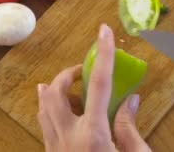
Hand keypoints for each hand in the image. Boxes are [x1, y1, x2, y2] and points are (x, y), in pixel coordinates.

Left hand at [37, 24, 151, 151]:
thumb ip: (129, 129)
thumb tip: (130, 101)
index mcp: (94, 135)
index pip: (99, 85)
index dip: (103, 55)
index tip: (104, 31)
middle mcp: (68, 137)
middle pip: (56, 91)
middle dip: (67, 74)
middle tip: (83, 71)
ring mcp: (55, 147)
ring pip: (43, 107)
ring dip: (56, 90)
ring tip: (73, 87)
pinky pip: (44, 124)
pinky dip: (50, 109)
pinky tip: (62, 109)